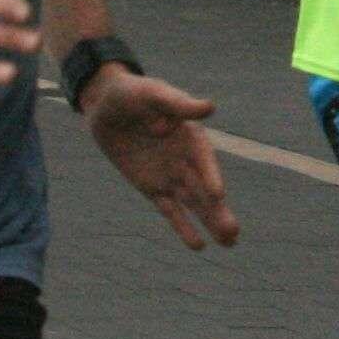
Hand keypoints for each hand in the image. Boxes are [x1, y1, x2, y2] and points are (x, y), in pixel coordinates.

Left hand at [83, 68, 239, 250]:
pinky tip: (198, 245)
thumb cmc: (133, 93)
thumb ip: (179, 104)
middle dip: (218, 211)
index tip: (217, 194)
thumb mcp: (154, 93)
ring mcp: (170, 176)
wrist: (105, 105)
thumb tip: (210, 107)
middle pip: (205, 190)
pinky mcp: (152, 188)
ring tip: (229, 243)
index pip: (204, 160)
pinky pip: (170, 210)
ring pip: (194, 204)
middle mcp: (186, 159)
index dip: (211, 175)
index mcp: (191, 136)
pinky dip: (183, 227)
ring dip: (210, 223)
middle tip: (234, 233)